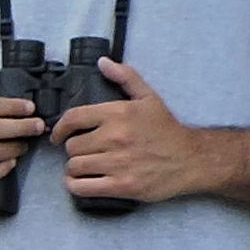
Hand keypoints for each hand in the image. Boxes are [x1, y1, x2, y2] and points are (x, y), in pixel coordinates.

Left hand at [56, 61, 210, 207]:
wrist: (191, 159)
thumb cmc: (167, 129)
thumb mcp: (148, 97)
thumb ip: (125, 77)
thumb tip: (103, 62)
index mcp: (118, 113)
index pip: (73, 118)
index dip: (60, 128)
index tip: (58, 135)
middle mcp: (115, 137)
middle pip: (72, 146)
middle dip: (74, 149)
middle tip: (83, 151)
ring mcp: (117, 163)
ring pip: (74, 167)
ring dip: (75, 168)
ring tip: (84, 166)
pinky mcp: (121, 186)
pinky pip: (82, 187)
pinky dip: (75, 185)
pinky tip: (79, 182)